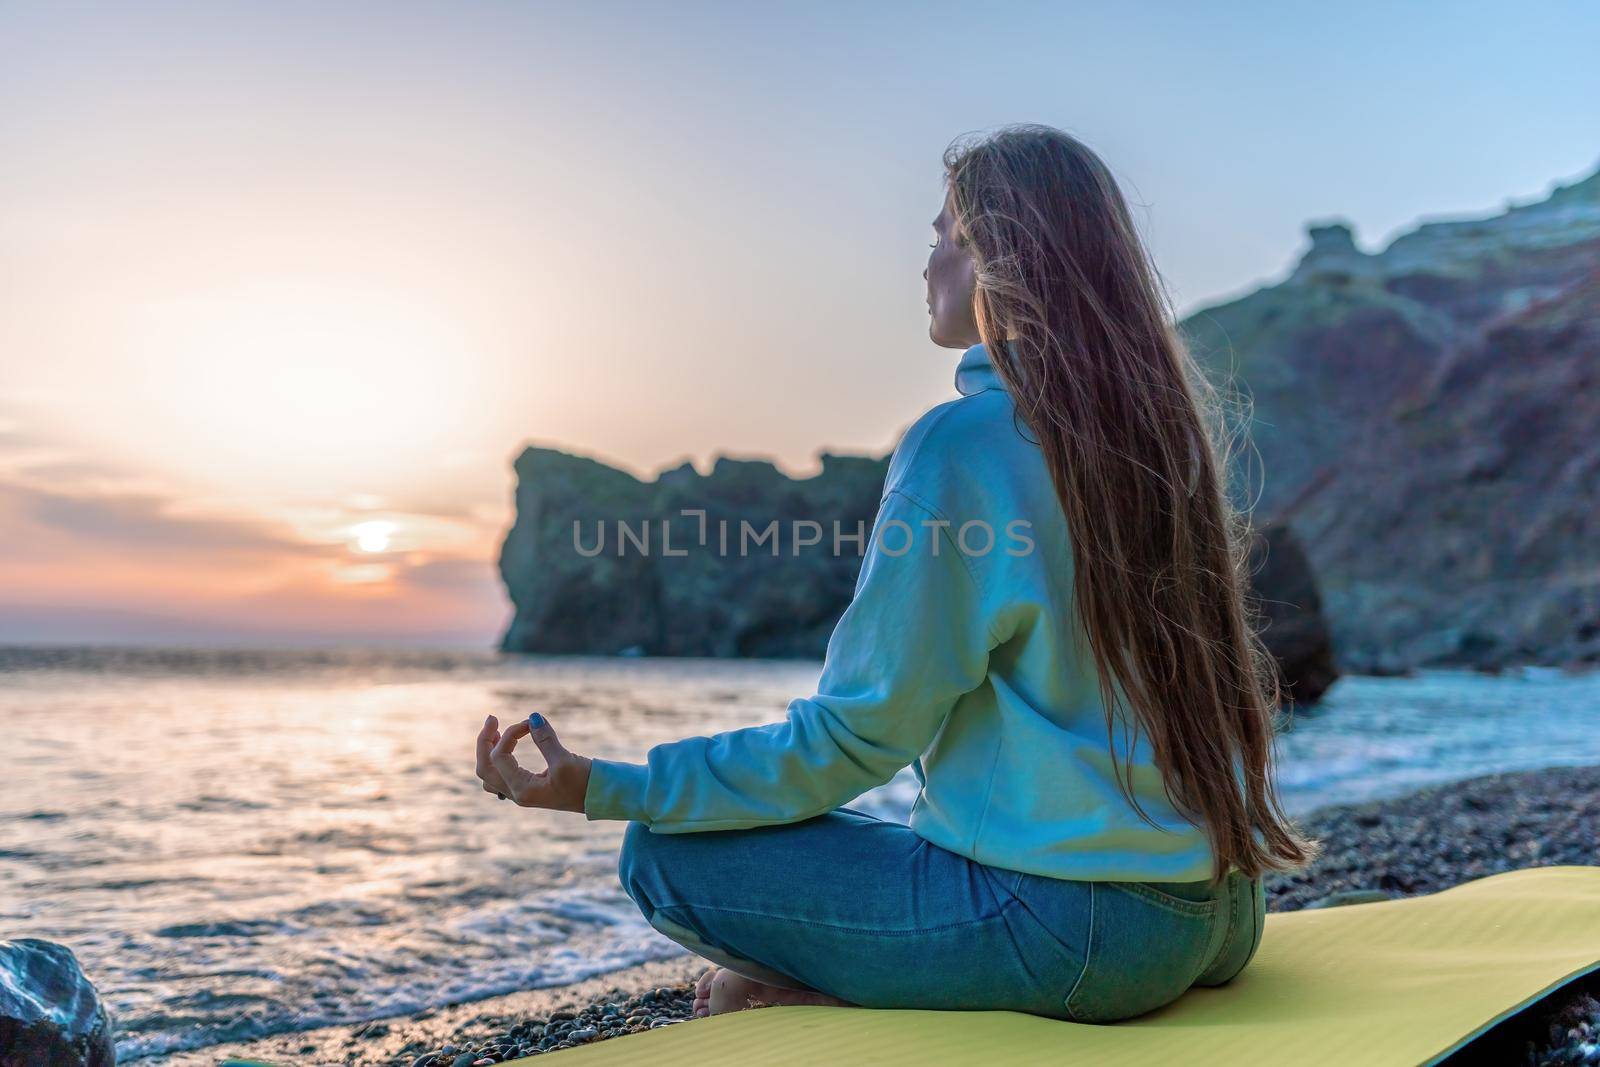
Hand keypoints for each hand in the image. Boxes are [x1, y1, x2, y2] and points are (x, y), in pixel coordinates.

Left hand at [474, 713, 592, 812]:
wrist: (599, 797)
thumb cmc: (585, 782)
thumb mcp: (565, 759)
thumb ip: (546, 738)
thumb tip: (532, 717)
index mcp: (522, 790)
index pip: (500, 756)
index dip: (511, 733)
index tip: (531, 723)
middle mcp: (517, 794)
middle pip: (484, 768)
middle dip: (484, 741)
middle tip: (492, 718)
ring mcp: (521, 793)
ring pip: (490, 774)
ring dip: (488, 752)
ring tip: (495, 732)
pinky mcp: (529, 788)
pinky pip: (501, 775)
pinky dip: (498, 759)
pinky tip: (507, 746)